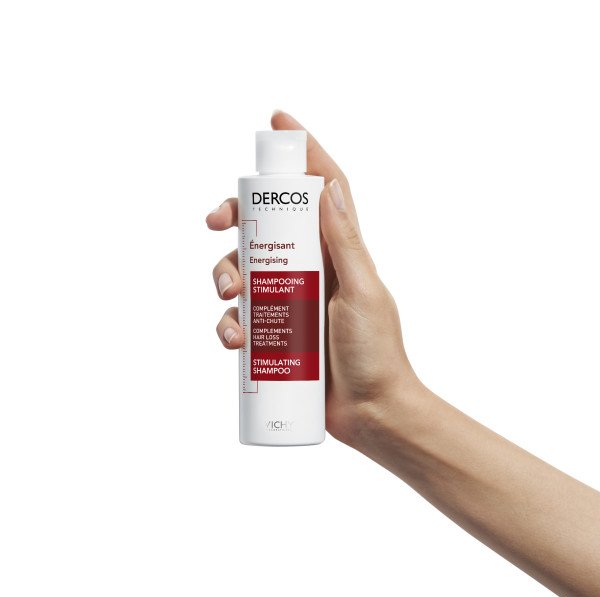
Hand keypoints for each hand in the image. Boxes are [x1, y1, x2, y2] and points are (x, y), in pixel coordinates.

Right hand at [206, 110, 417, 444]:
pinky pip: (240, 317)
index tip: (277, 121)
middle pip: (266, 226)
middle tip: (215, 222)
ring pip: (243, 270)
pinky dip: (228, 323)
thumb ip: (345, 243)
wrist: (371, 412)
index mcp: (338, 252)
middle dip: (236, 216)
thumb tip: (328, 186)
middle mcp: (312, 269)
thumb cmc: (376, 353)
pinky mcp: (274, 333)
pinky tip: (232, 339)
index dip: (303, 152)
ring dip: (223, 274)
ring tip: (228, 296)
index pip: (321, 191)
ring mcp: (290, 301)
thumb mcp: (362, 292)